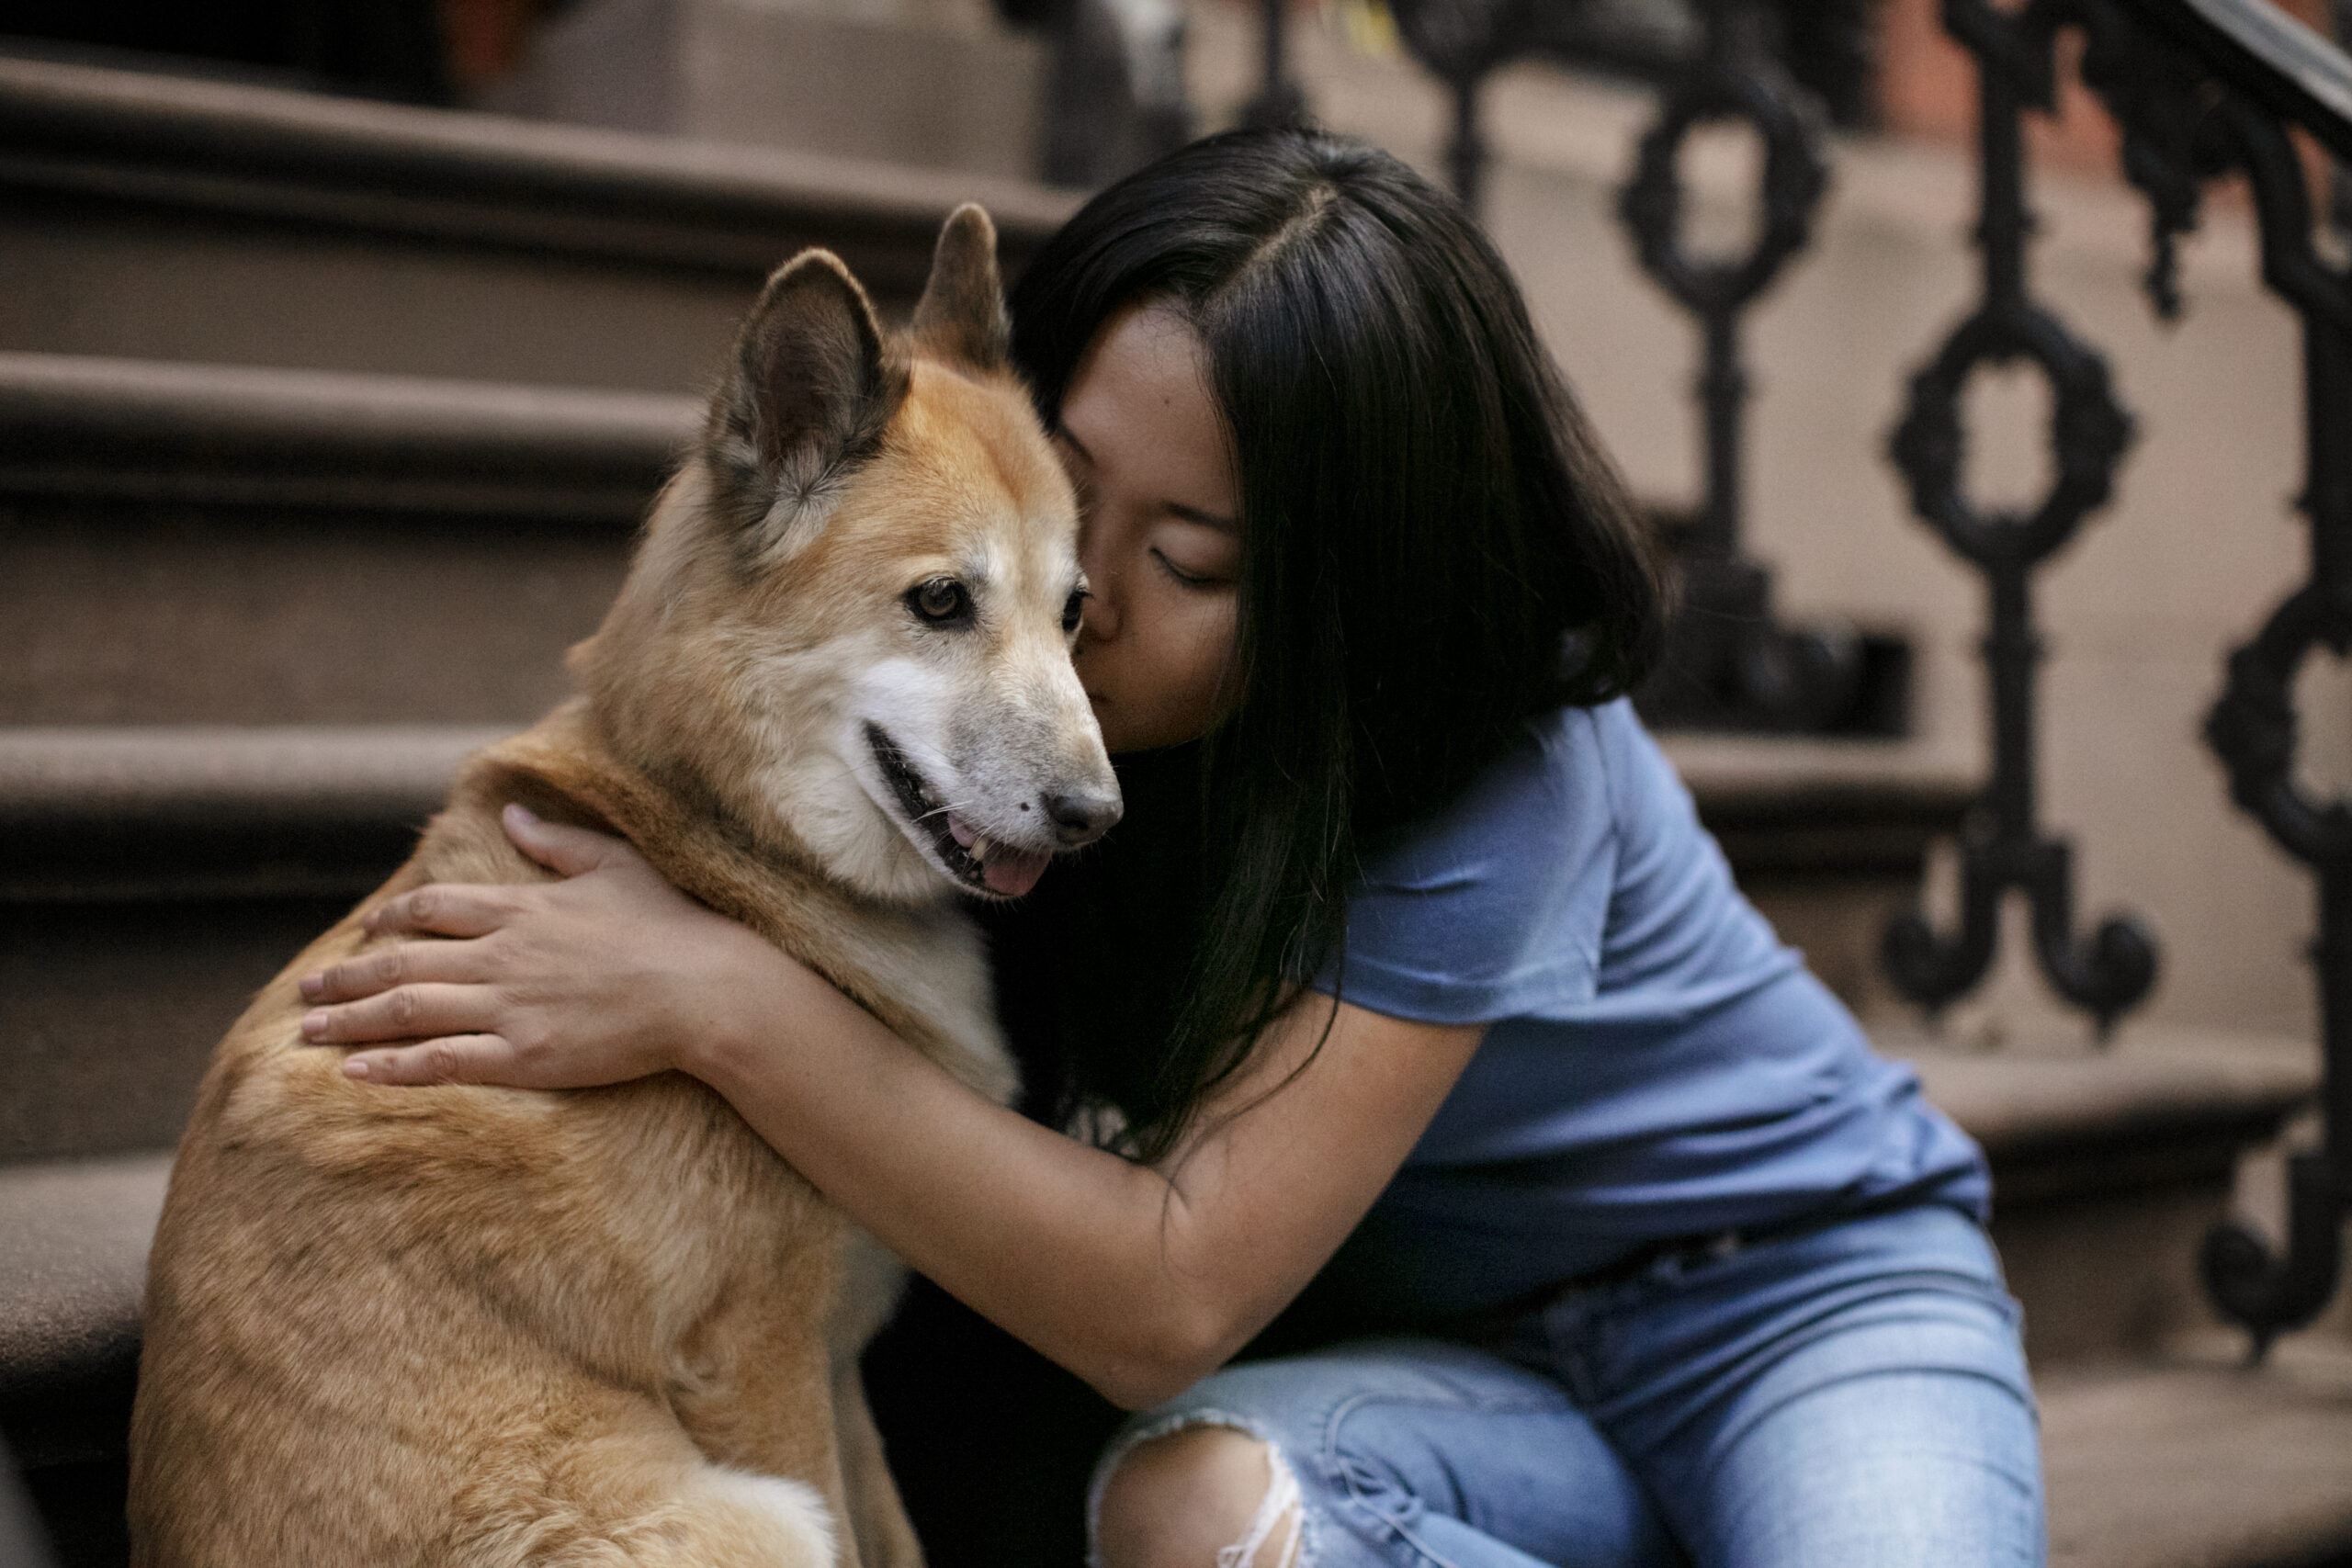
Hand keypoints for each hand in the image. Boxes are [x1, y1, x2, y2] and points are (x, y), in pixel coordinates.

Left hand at [299, 804, 796, 1089]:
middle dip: (346, 977)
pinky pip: (443, 1060)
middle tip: (306, 992)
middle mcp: (503, 953)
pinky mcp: (525, 1055)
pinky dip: (393, 1066)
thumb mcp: (617, 865)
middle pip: (402, 961)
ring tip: (308, 1031)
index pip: (435, 907)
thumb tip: (512, 813)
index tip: (365, 932)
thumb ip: (558, 842)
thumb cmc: (672, 925)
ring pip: (409, 1010)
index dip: (392, 919)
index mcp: (523, 907)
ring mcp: (510, 1006)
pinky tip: (354, 1072)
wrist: (707, 990)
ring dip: (351, 1020)